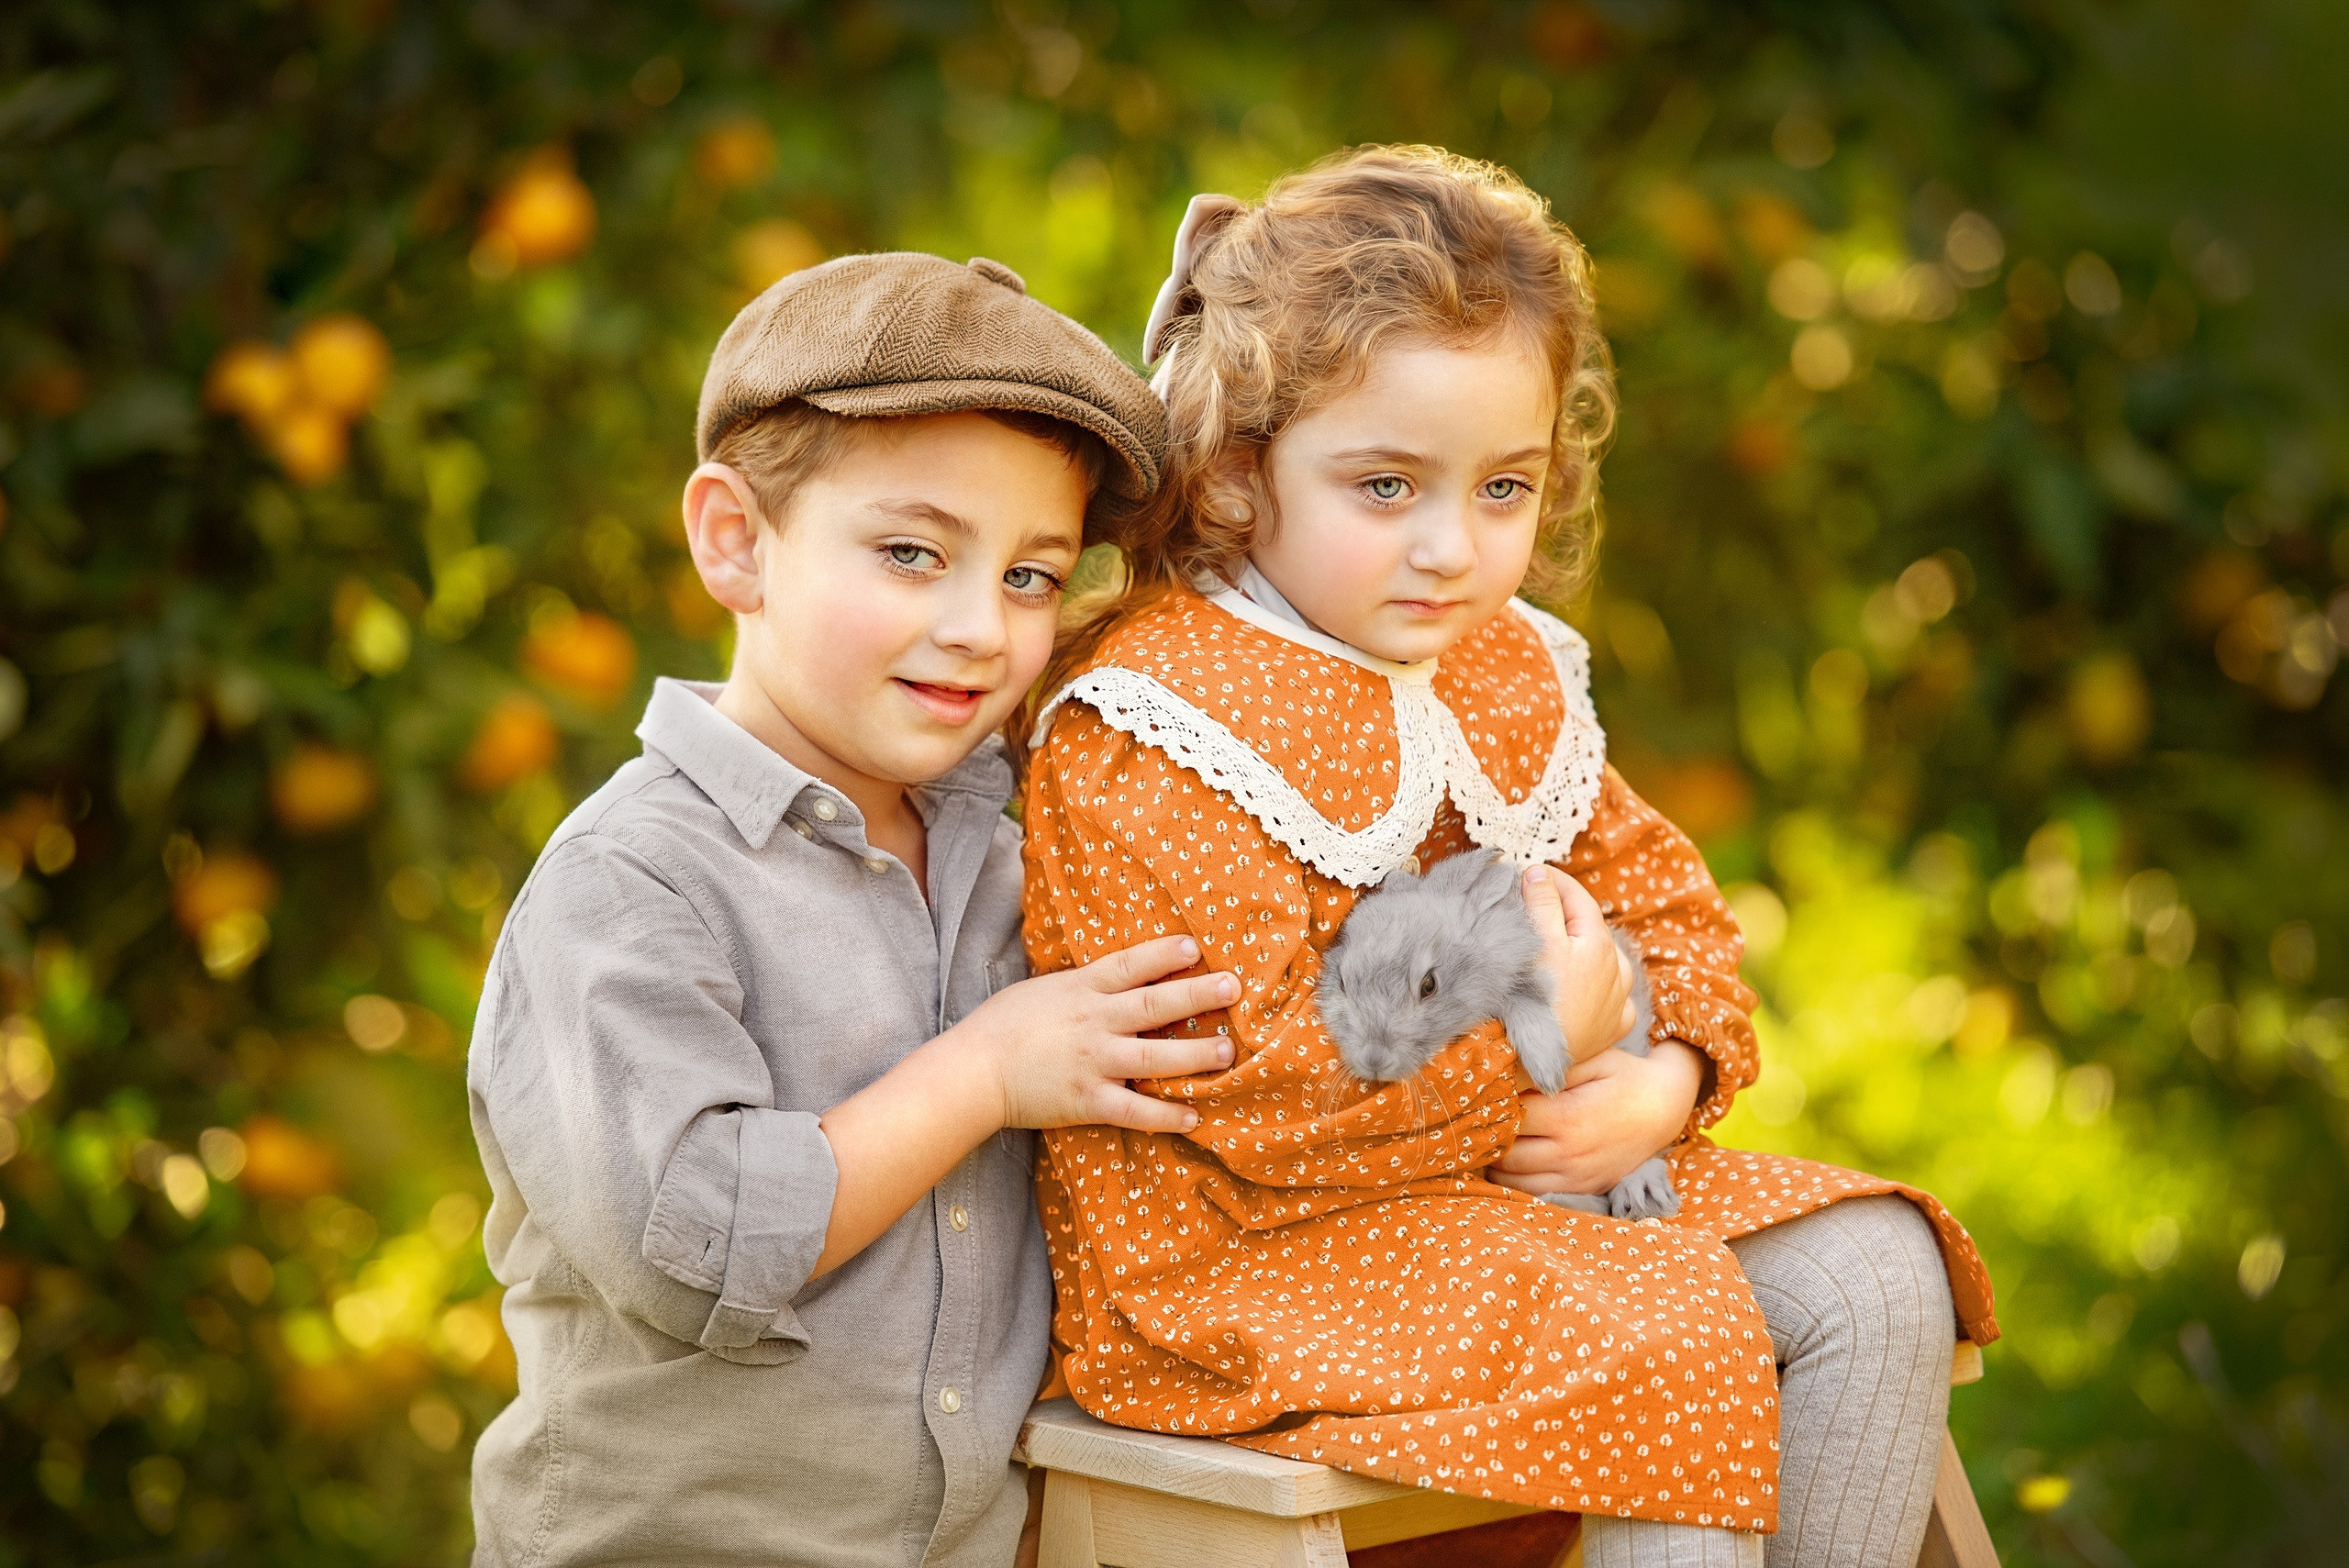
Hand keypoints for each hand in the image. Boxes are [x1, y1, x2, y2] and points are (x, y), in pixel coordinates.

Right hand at [959, 934, 1238, 1134]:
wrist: (972, 1072)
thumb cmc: (1001, 1026)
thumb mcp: (1042, 990)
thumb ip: (1081, 986)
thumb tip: (1116, 978)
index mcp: (1080, 989)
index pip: (1130, 965)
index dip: (1164, 953)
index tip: (1196, 946)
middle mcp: (1093, 1022)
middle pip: (1154, 1004)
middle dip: (1197, 994)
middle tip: (1234, 987)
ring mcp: (1093, 1063)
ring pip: (1155, 1057)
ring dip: (1195, 1055)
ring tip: (1227, 1052)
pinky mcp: (1089, 1101)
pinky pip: (1136, 1110)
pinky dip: (1166, 1115)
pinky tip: (1194, 1115)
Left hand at [1489, 1040, 1703, 1197]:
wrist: (1665, 1108)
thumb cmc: (1624, 1077)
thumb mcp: (1593, 1058)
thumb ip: (1551, 1066)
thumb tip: (1509, 1070)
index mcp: (1568, 1117)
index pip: (1508, 1117)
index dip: (1491, 1105)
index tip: (1483, 1094)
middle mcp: (1569, 1153)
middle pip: (1504, 1153)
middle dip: (1489, 1136)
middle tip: (1480, 1118)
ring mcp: (1576, 1176)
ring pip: (1513, 1179)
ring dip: (1496, 1161)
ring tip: (1493, 1137)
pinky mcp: (1581, 1188)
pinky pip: (1534, 1193)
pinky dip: (1515, 1180)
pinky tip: (1511, 1158)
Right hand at [1521, 866, 1634, 1063]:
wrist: (1532, 1063)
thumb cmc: (1533, 1001)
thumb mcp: (1537, 944)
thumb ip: (1542, 903)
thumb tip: (1541, 873)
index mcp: (1599, 945)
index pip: (1577, 897)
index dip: (1553, 880)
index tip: (1530, 873)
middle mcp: (1617, 972)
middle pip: (1592, 929)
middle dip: (1565, 915)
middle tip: (1534, 906)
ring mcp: (1617, 1004)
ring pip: (1607, 963)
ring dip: (1585, 949)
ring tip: (1559, 947)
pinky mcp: (1611, 1031)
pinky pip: (1611, 999)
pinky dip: (1597, 987)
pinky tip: (1581, 989)